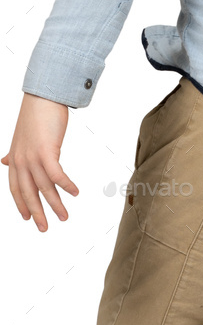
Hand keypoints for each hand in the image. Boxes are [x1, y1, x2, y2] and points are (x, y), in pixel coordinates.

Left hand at [2, 93, 78, 230]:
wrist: (42, 96)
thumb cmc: (36, 115)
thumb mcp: (21, 137)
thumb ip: (14, 153)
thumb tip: (5, 161)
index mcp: (15, 158)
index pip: (15, 188)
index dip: (21, 204)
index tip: (29, 218)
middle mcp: (21, 160)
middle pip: (28, 193)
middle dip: (37, 213)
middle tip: (45, 228)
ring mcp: (32, 156)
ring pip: (44, 187)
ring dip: (55, 203)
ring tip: (64, 216)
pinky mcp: (46, 151)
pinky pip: (56, 175)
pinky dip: (66, 186)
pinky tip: (75, 193)